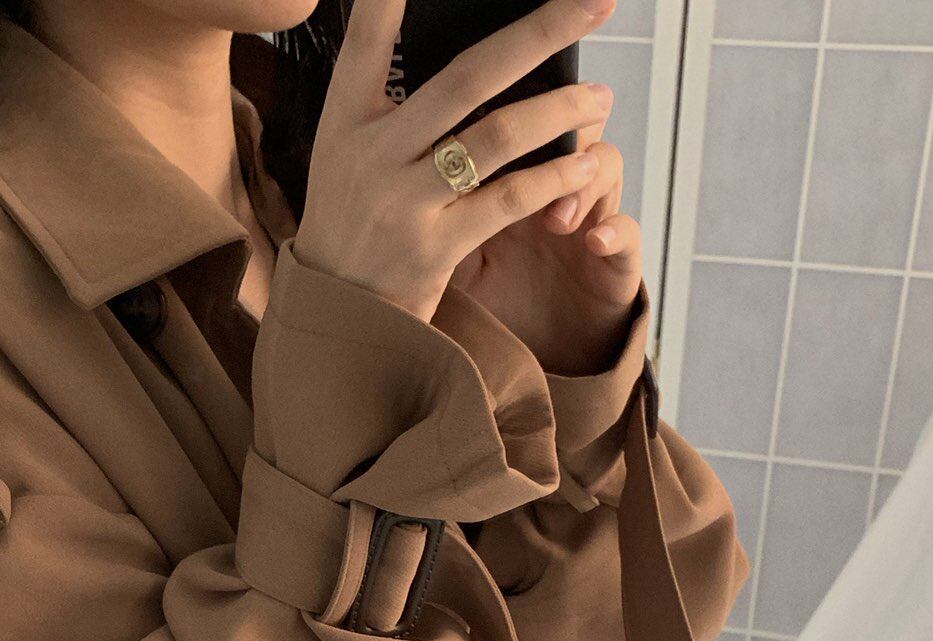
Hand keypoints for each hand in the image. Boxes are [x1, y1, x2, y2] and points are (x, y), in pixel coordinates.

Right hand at [290, 0, 619, 324]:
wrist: (334, 316)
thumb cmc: (351, 226)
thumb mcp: (343, 156)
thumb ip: (388, 109)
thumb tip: (464, 65)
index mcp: (346, 121)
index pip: (367, 41)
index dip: (391, 0)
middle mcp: (374, 154)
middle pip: (469, 77)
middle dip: (539, 32)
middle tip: (594, 2)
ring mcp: (404, 202)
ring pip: (499, 136)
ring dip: (561, 109)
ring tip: (598, 97)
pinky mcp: (434, 248)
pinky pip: (508, 200)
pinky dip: (553, 177)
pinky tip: (583, 163)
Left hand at [451, 124, 643, 375]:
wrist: (541, 358)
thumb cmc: (493, 303)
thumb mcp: (455, 259)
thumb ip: (439, 215)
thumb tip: (399, 174)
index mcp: (514, 180)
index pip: (520, 122)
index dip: (514, 107)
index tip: (486, 113)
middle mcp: (557, 188)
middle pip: (568, 125)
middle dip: (562, 115)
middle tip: (541, 132)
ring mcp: (591, 218)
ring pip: (604, 164)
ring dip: (581, 183)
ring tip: (556, 221)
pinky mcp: (618, 260)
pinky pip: (628, 232)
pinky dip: (616, 232)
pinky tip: (596, 241)